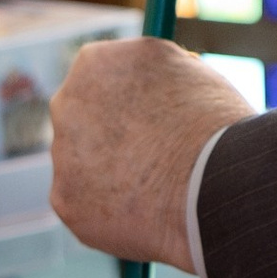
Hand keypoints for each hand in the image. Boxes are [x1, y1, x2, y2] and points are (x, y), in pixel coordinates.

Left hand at [48, 36, 247, 270]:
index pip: (101, 78)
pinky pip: (87, 207)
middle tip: (151, 159)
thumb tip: (157, 89)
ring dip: (113, 178)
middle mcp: (66, 103)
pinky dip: (114, 214)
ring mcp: (62, 154)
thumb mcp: (191, 76)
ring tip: (164, 189)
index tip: (149, 120)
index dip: (129, 102)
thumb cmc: (214, 125)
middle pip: (82, 121)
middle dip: (111, 140)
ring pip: (84, 168)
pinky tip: (149, 213)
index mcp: (95, 63)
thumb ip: (160, 78)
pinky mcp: (64, 201)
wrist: (212, 182)